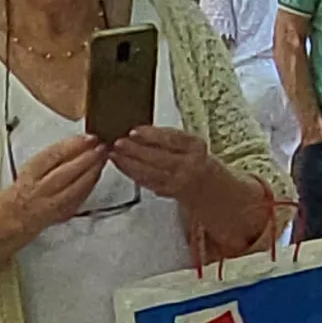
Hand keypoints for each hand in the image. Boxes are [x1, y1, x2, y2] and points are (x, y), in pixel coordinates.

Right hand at [0, 132, 110, 244]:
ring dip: (93, 171)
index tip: (89, 137)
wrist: (14, 216)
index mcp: (30, 173)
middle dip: (88, 157)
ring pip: (75, 186)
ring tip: (104, 158)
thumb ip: (53, 158)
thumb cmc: (24, 189)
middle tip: (102, 146)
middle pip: (66, 171)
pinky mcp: (62, 213)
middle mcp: (39, 189)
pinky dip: (90, 185)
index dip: (74, 145)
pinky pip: (79, 198)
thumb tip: (79, 142)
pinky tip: (97, 175)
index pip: (53, 155)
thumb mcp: (31, 168)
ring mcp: (51, 203)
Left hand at [105, 123, 228, 203]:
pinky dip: (131, 172)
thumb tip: (137, 130)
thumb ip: (167, 136)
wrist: (207, 184)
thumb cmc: (194, 157)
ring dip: (128, 163)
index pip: (172, 139)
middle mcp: (189, 164)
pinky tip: (120, 165)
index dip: (151, 135)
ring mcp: (178, 180)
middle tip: (118, 143)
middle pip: (159, 157)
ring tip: (114, 153)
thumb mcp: (188, 141)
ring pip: (150, 172)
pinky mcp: (168, 192)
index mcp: (195, 146)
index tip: (134, 131)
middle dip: (135, 150)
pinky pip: (146, 182)